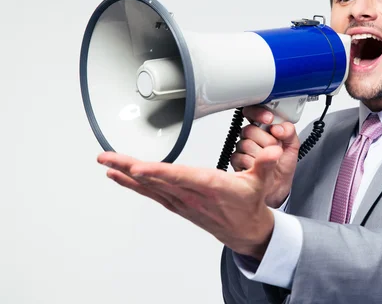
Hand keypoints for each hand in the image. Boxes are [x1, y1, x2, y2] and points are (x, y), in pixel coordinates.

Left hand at [98, 145, 283, 259]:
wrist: (246, 230)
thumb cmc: (249, 204)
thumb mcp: (262, 182)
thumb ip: (266, 164)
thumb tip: (273, 152)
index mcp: (211, 187)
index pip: (181, 178)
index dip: (159, 173)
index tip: (139, 168)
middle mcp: (192, 195)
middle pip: (157, 180)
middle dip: (130, 168)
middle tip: (107, 157)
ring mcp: (182, 202)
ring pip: (150, 187)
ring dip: (126, 175)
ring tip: (107, 162)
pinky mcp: (178, 205)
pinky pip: (152, 194)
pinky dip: (134, 185)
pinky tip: (120, 177)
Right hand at [230, 106, 299, 207]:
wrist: (277, 187)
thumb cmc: (283, 165)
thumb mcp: (293, 146)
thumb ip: (289, 132)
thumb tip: (279, 127)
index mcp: (264, 128)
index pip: (253, 112)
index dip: (258, 113)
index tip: (269, 119)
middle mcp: (252, 136)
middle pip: (249, 130)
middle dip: (266, 141)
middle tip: (275, 149)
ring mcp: (243, 148)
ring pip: (245, 144)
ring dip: (260, 154)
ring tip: (269, 160)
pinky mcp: (236, 160)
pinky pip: (238, 157)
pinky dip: (251, 163)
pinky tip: (258, 167)